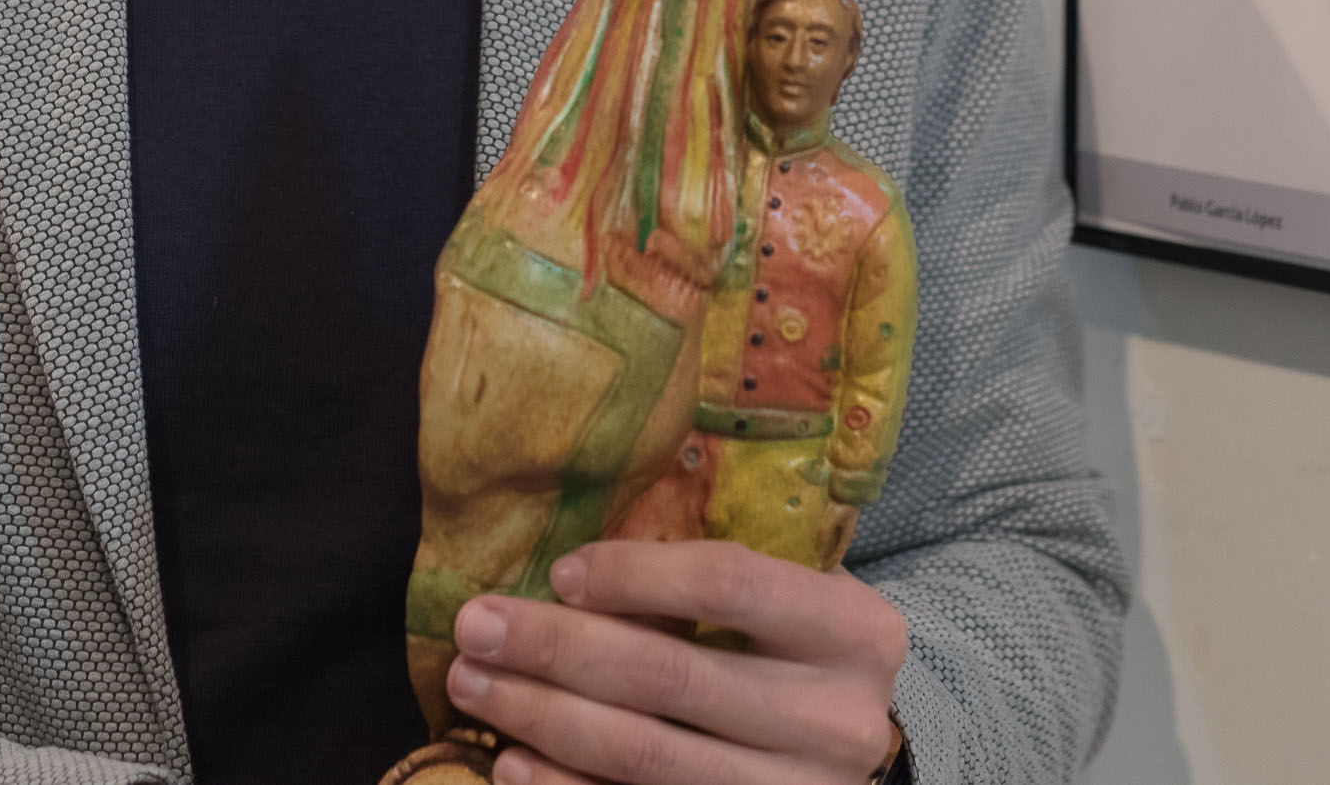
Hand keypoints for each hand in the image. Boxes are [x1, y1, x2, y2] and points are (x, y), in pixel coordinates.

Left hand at [445, 541, 906, 784]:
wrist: (854, 751)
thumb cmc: (807, 653)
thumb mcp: (798, 598)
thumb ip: (723, 575)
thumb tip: (576, 566)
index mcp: (854, 631)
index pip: (727, 583)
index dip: (632, 574)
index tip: (559, 571)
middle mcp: (836, 719)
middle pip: (669, 676)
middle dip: (556, 648)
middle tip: (476, 625)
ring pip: (645, 756)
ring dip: (542, 718)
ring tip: (474, 685)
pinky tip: (512, 763)